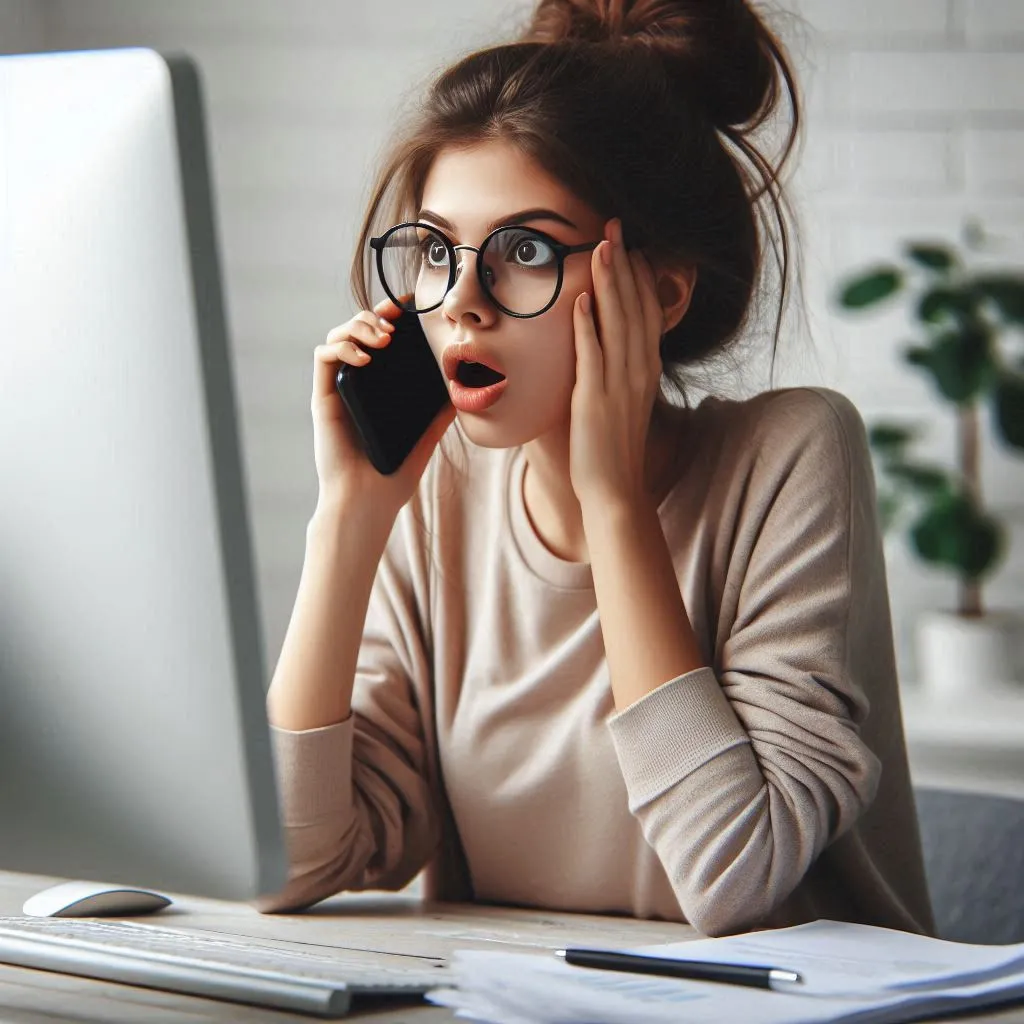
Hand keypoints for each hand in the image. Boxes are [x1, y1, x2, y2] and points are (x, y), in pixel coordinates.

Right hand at [311, 297, 454, 516]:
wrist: (366, 501)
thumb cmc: (392, 475)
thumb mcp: (425, 438)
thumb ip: (440, 415)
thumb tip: (465, 391)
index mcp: (377, 389)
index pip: (380, 341)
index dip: (391, 318)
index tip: (410, 309)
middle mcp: (355, 384)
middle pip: (357, 330)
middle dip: (375, 314)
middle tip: (396, 317)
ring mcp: (338, 389)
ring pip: (337, 335)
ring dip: (360, 326)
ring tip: (383, 337)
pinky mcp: (323, 398)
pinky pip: (323, 356)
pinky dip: (343, 347)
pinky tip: (366, 358)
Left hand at [569, 217, 664, 511]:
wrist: (615, 489)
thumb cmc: (612, 446)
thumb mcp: (622, 400)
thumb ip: (617, 369)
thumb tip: (605, 343)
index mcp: (645, 368)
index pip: (647, 311)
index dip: (639, 275)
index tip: (629, 244)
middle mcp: (637, 370)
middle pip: (634, 306)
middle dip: (623, 264)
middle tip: (614, 226)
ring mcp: (618, 384)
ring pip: (616, 322)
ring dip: (608, 283)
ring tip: (600, 247)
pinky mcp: (595, 399)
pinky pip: (592, 355)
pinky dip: (587, 325)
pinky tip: (579, 299)